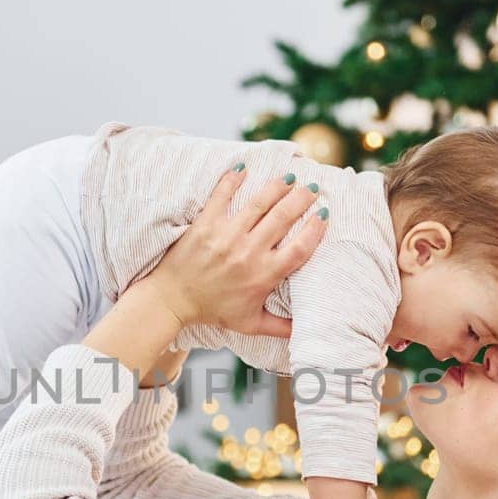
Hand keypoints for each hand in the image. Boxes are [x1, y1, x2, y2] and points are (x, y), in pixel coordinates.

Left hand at [141, 167, 327, 338]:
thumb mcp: (250, 324)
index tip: (324, 215)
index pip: (299, 248)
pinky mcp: (205, 224)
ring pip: (259, 203)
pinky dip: (232, 179)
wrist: (173, 300)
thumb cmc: (213, 310)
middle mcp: (249, 253)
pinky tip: (243, 167)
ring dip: (277, 186)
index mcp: (264, 275)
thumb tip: (305, 330)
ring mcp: (226, 236)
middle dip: (302, 199)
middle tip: (313, 187)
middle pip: (284, 218)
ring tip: (289, 177)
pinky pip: (221, 195)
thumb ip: (280, 326)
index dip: (316, 229)